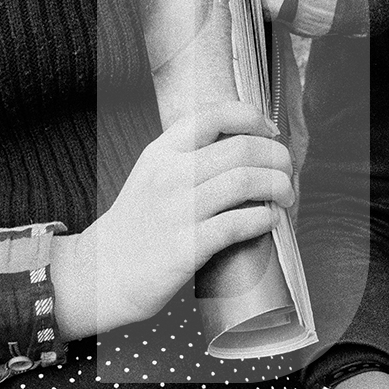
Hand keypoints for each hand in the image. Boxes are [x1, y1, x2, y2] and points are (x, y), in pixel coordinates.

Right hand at [51, 101, 292, 337]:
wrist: (100, 274)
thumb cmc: (137, 225)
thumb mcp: (153, 174)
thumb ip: (190, 156)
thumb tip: (248, 147)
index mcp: (162, 151)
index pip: (214, 115)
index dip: (252, 118)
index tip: (270, 134)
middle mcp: (169, 174)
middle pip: (242, 148)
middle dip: (278, 158)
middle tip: (287, 173)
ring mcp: (178, 210)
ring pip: (246, 181)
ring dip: (279, 186)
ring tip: (286, 197)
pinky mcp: (187, 246)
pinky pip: (239, 223)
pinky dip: (264, 218)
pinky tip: (270, 220)